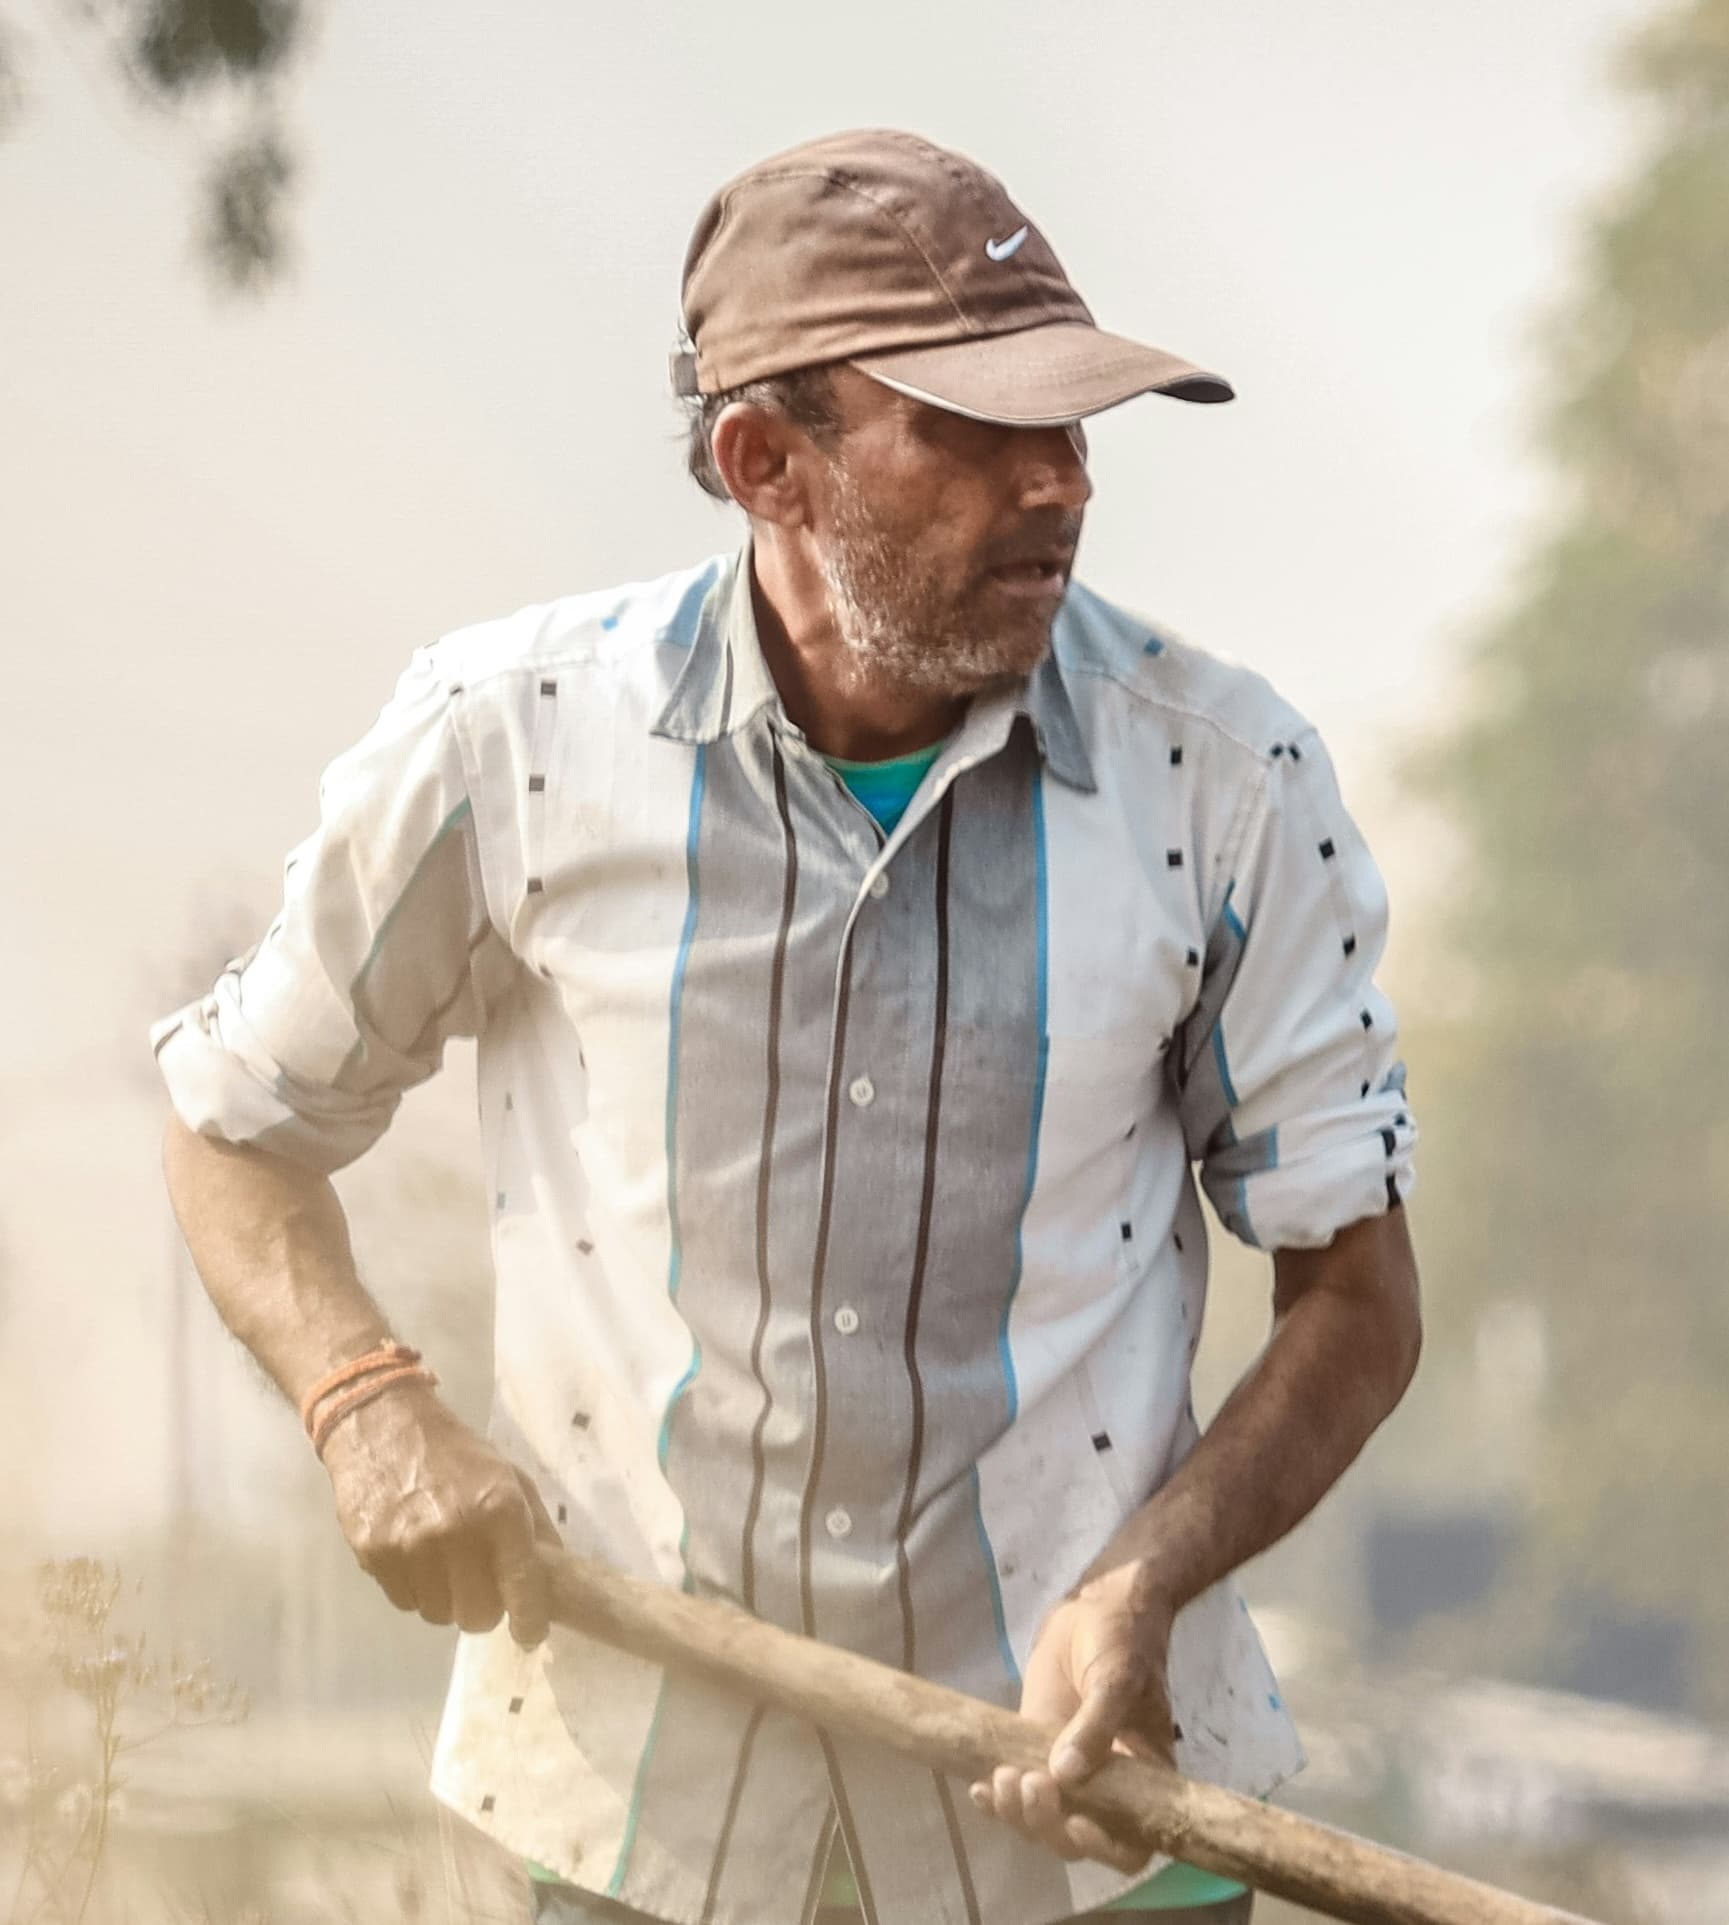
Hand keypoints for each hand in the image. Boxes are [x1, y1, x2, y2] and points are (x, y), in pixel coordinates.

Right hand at [320, 1380, 561, 1646]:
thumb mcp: (509, 1476)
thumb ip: (536, 1528)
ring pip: (438, 1615)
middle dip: (484, 1609)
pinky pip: (405, 1602)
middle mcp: (455, 1531)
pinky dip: (416, 1590)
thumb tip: (557, 1577)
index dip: (530, 1621)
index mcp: (499, 1508)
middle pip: (477, 1615)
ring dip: (447, 1600)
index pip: (523, 1588)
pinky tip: (415, 1557)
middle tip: (482, 1588)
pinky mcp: (373, 1555)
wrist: (382, 1423)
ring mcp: (410, 1546)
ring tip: (445, 1565)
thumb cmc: (455, 1452)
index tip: (530, 1633)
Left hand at [969, 1563, 1176, 1873]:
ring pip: (1041, 1819)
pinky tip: (978, 1790)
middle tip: (1030, 1784)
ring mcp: (1067, 1770)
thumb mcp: (1118, 1680)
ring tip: (1001, 1779)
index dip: (1103, 1848)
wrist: (1097, 1606)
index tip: (1075, 1823)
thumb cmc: (1125, 1642)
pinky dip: (996, 1797)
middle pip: (1075, 1837)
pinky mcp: (1035, 1749)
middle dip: (1047, 1823)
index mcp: (1141, 1781)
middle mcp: (1105, 1787)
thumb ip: (1097, 1726)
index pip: (1129, 1843)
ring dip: (1017, 1812)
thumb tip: (1066, 1776)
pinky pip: (1016, 1789)